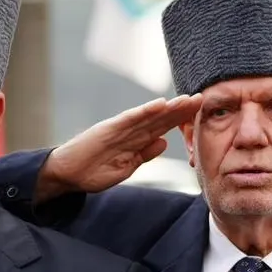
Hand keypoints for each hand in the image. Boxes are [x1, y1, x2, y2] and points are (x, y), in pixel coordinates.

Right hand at [37, 95, 201, 199]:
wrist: (67, 174)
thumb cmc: (92, 171)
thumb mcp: (126, 167)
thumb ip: (144, 154)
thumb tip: (164, 142)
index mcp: (135, 140)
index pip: (163, 127)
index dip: (181, 120)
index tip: (202, 113)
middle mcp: (130, 130)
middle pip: (161, 118)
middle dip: (181, 109)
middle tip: (204, 97)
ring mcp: (119, 128)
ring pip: (149, 116)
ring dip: (169, 107)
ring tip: (188, 99)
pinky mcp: (108, 129)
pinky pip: (130, 119)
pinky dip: (145, 111)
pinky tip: (160, 104)